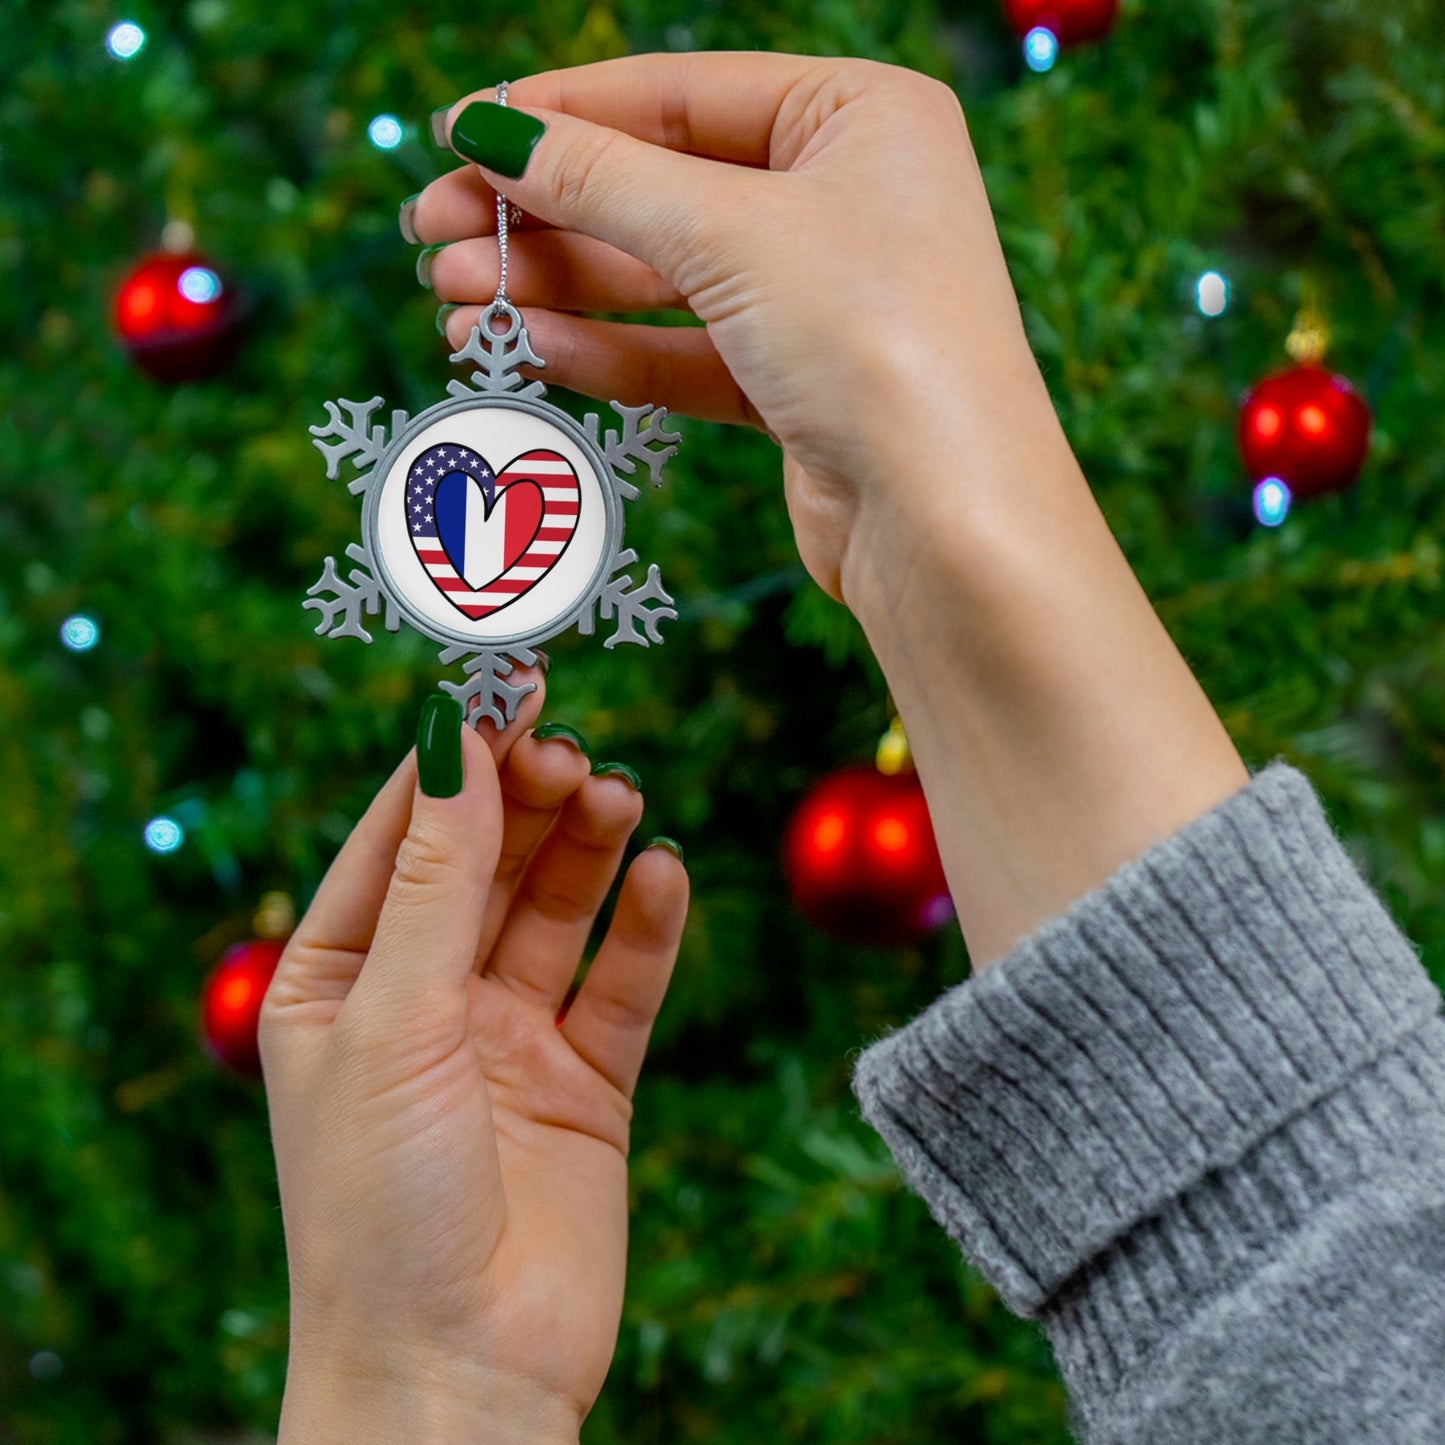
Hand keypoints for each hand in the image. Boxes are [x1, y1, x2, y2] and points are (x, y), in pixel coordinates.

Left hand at [259, 678, 687, 1440]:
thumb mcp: (394, 1018)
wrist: (458, 1375)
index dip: (454, 757)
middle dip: (527, 799)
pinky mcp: (586, 1082)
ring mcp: (508, 1039)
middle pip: (486, 861)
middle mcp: (424, 999)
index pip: (401, 836)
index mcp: (340, 978)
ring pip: (557, 909)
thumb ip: (438, 878)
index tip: (505, 683)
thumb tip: (455, 737)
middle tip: (572, 752)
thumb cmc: (380, 1205)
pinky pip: (622, 983)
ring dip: (588, 848)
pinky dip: (646, 928)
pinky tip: (664, 876)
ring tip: (619, 798)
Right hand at [411, 53, 1055, 602]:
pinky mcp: (799, 388)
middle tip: (432, 235)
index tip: (456, 133)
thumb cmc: (876, 343)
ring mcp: (822, 298)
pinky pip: (684, 353)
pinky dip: (609, 351)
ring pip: (664, 279)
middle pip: (661, 189)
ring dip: (558, 289)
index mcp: (860, 116)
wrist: (948, 526)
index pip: (679, 94)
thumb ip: (602, 179)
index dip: (560, 113)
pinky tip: (529, 350)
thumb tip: (490, 130)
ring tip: (454, 302)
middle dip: (543, 214)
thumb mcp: (728, 233)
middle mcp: (847, 199)